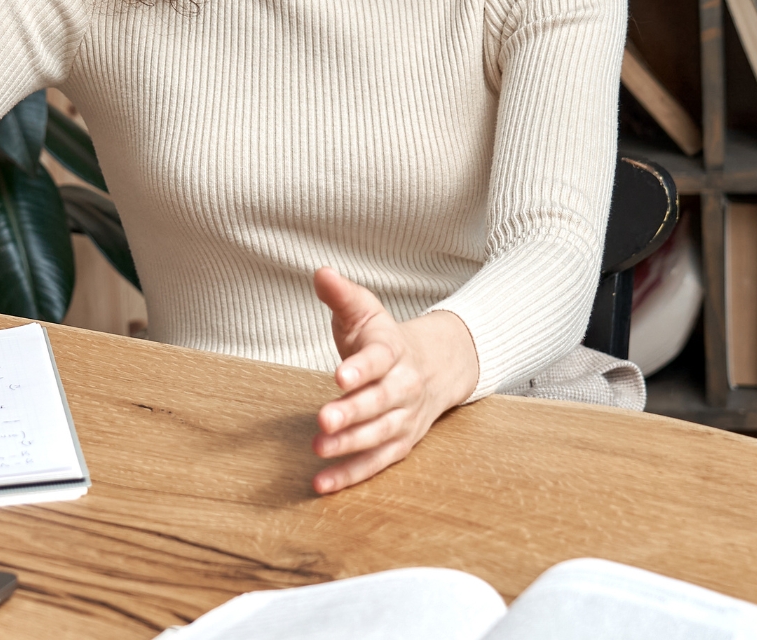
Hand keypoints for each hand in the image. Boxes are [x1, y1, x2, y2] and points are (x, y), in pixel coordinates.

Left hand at [310, 266, 478, 494]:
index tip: (339, 375)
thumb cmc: (386, 339)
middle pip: (380, 402)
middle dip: (353, 412)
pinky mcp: (399, 443)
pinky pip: (376, 462)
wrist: (437, 366)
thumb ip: (342, 295)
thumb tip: (321, 272)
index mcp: (394, 351)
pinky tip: (321, 484)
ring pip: (379, 435)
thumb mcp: (366, 311)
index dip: (360, 368)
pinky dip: (351, 474)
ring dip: (350, 445)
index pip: (379, 359)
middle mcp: (404, 387)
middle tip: (324, 419)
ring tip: (320, 449)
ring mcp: (404, 418)